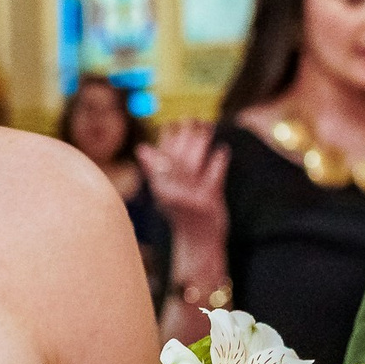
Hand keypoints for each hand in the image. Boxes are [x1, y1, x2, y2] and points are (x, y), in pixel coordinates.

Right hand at [139, 120, 228, 241]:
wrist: (197, 245)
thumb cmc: (183, 217)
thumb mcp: (165, 195)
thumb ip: (154, 172)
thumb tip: (141, 149)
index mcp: (160, 188)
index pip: (159, 157)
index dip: (166, 138)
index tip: (172, 121)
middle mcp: (171, 193)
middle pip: (176, 157)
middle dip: (184, 135)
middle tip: (191, 118)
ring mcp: (190, 198)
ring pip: (193, 163)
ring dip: (200, 142)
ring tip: (207, 127)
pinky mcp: (208, 203)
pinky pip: (214, 177)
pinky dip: (218, 162)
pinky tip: (223, 150)